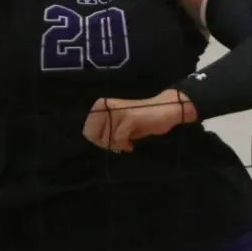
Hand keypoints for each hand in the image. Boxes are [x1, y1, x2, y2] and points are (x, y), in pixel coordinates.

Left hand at [83, 89, 197, 152]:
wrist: (163, 111)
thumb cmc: (139, 121)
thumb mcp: (117, 126)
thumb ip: (103, 130)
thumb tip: (91, 140)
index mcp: (101, 105)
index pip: (88, 132)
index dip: (100, 141)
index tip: (112, 140)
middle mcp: (106, 105)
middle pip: (94, 136)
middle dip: (106, 144)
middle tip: (119, 142)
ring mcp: (117, 110)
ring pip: (107, 139)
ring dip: (118, 145)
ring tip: (128, 141)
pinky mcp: (128, 116)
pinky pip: (119, 139)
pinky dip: (125, 145)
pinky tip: (131, 144)